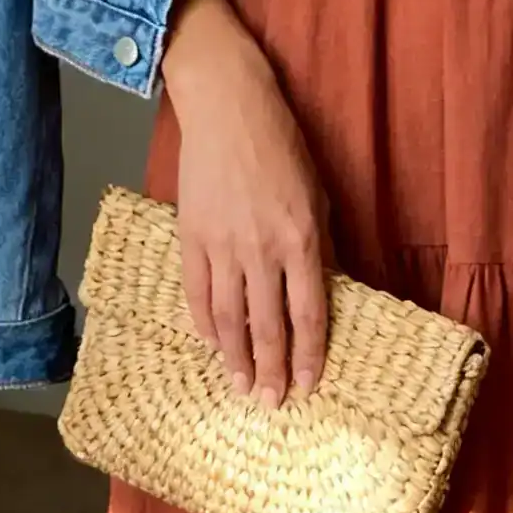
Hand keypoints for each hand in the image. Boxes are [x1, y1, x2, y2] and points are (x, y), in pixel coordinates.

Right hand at [161, 0, 331, 406]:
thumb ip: (319, 248)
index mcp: (302, 241)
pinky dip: (202, 323)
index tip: (309, 385)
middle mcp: (262, 251)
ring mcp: (223, 246)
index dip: (309, 356)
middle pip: (268, 327)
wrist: (229, 108)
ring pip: (227, 318)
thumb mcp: (319, 196)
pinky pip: (196, 292)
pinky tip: (210, 345)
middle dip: (272, 371)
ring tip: (240, 388)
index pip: (308, 316)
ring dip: (235, 359)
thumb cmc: (283, 147)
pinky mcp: (192, 237)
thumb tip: (320, 294)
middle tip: (271, 404)